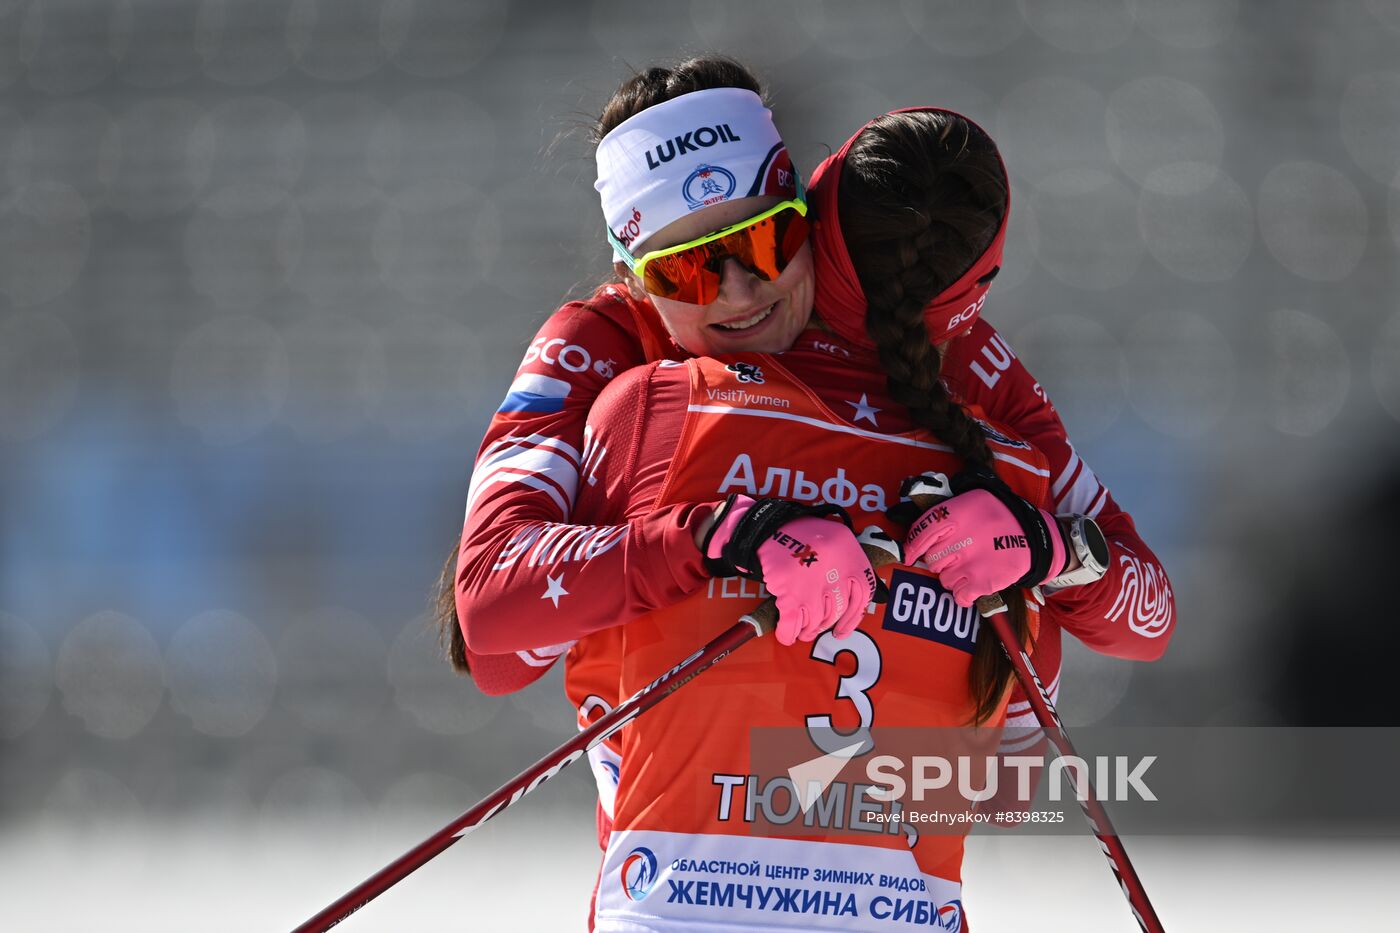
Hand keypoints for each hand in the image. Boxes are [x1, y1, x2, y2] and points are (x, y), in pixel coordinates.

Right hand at [702, 495, 878, 645]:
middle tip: (816, 628)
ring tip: (802, 631)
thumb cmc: (804, 534)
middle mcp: (837, 571)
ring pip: (816, 621)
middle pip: (836, 612)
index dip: (852, 618)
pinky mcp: (791, 593)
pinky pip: (792, 624)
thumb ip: (848, 566)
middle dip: (825, 625)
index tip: (842, 630)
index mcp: (851, 555)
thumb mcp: (837, 539)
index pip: (862, 595)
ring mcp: (814, 585)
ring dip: (807, 631)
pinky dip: (788, 633)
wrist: (771, 527)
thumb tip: (852, 602)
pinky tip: (786, 636)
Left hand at [901, 470, 1066, 606]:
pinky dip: (963, 594)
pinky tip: (973, 584)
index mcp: (959, 513)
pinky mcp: (983, 582)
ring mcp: (972, 562)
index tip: (910, 556)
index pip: (924, 530)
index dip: (913, 545)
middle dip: (940, 560)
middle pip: (932, 559)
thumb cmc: (997, 519)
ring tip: (970, 567)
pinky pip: (959, 596)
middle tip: (956, 556)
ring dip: (953, 577)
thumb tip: (916, 524)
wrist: (1034, 538)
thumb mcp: (974, 500)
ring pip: (944, 579)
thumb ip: (947, 511)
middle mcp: (963, 537)